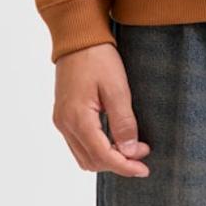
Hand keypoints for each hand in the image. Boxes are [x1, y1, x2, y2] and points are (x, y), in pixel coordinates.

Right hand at [53, 42, 151, 176]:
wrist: (78, 37)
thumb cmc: (98, 58)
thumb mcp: (117, 88)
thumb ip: (123, 122)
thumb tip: (129, 151)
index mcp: (77, 118)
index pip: (102, 156)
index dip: (124, 166)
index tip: (144, 168)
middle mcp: (65, 124)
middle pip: (91, 160)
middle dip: (117, 163)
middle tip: (141, 155)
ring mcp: (61, 120)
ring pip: (83, 156)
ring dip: (106, 159)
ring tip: (130, 150)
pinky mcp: (63, 115)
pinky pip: (78, 144)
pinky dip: (96, 149)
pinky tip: (113, 140)